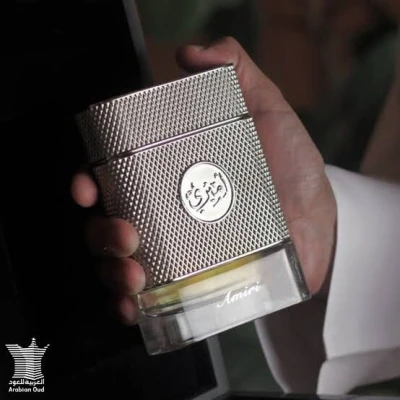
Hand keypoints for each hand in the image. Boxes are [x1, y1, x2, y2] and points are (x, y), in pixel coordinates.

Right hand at [71, 37, 336, 324]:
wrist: (320, 219)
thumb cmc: (291, 166)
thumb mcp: (266, 111)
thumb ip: (234, 72)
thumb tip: (189, 52)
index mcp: (168, 178)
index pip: (113, 180)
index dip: (89, 182)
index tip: (88, 186)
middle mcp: (164, 218)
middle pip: (109, 228)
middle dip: (101, 235)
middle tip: (124, 236)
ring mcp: (176, 257)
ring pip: (121, 268)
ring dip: (112, 274)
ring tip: (133, 275)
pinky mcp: (193, 288)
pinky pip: (150, 304)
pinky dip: (131, 308)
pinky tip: (133, 307)